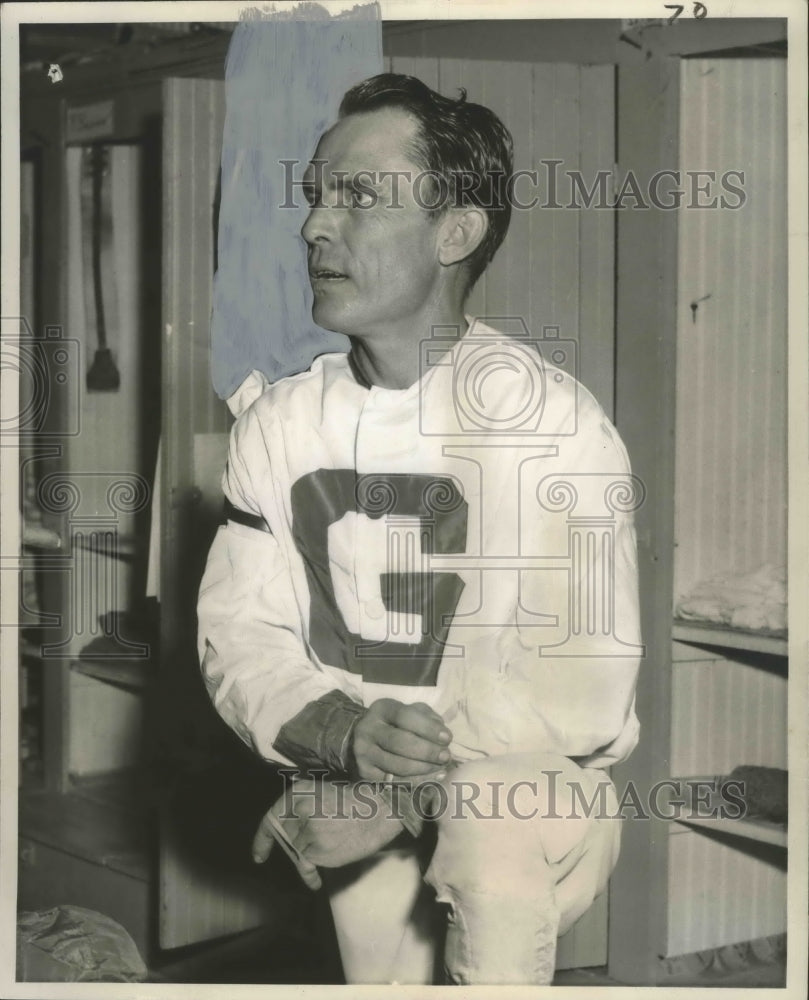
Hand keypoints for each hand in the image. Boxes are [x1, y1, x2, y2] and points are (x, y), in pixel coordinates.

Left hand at [252, 779, 405, 889]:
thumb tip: (285, 828)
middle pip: (287, 837)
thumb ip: (300, 808)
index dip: (262, 840)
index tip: (259, 856)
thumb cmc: (353, 802)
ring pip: (299, 850)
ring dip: (311, 852)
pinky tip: (316, 880)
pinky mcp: (317, 850)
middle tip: (320, 837)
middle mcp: (297, 811)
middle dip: (299, 841)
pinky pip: (308, 865)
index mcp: (297, 793)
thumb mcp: (320, 793)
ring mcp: (306, 831)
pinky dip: (310, 874)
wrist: (377, 812)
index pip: (270, 820)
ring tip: (332, 843)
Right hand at [351, 698, 451, 780]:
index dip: (428, 728)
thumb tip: (441, 731)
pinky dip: (418, 781)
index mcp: (382, 709)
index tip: (447, 738)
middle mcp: (368, 729)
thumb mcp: (408, 711)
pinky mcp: (365, 773)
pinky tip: (434, 777)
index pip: (405, 716)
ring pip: (398, 765)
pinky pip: (395, 781)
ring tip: (441, 767)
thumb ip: (426, 716)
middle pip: (400, 742)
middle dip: (428, 751)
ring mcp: (364, 752)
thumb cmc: (394, 724)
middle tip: (446, 756)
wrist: (361, 739)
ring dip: (425, 768)